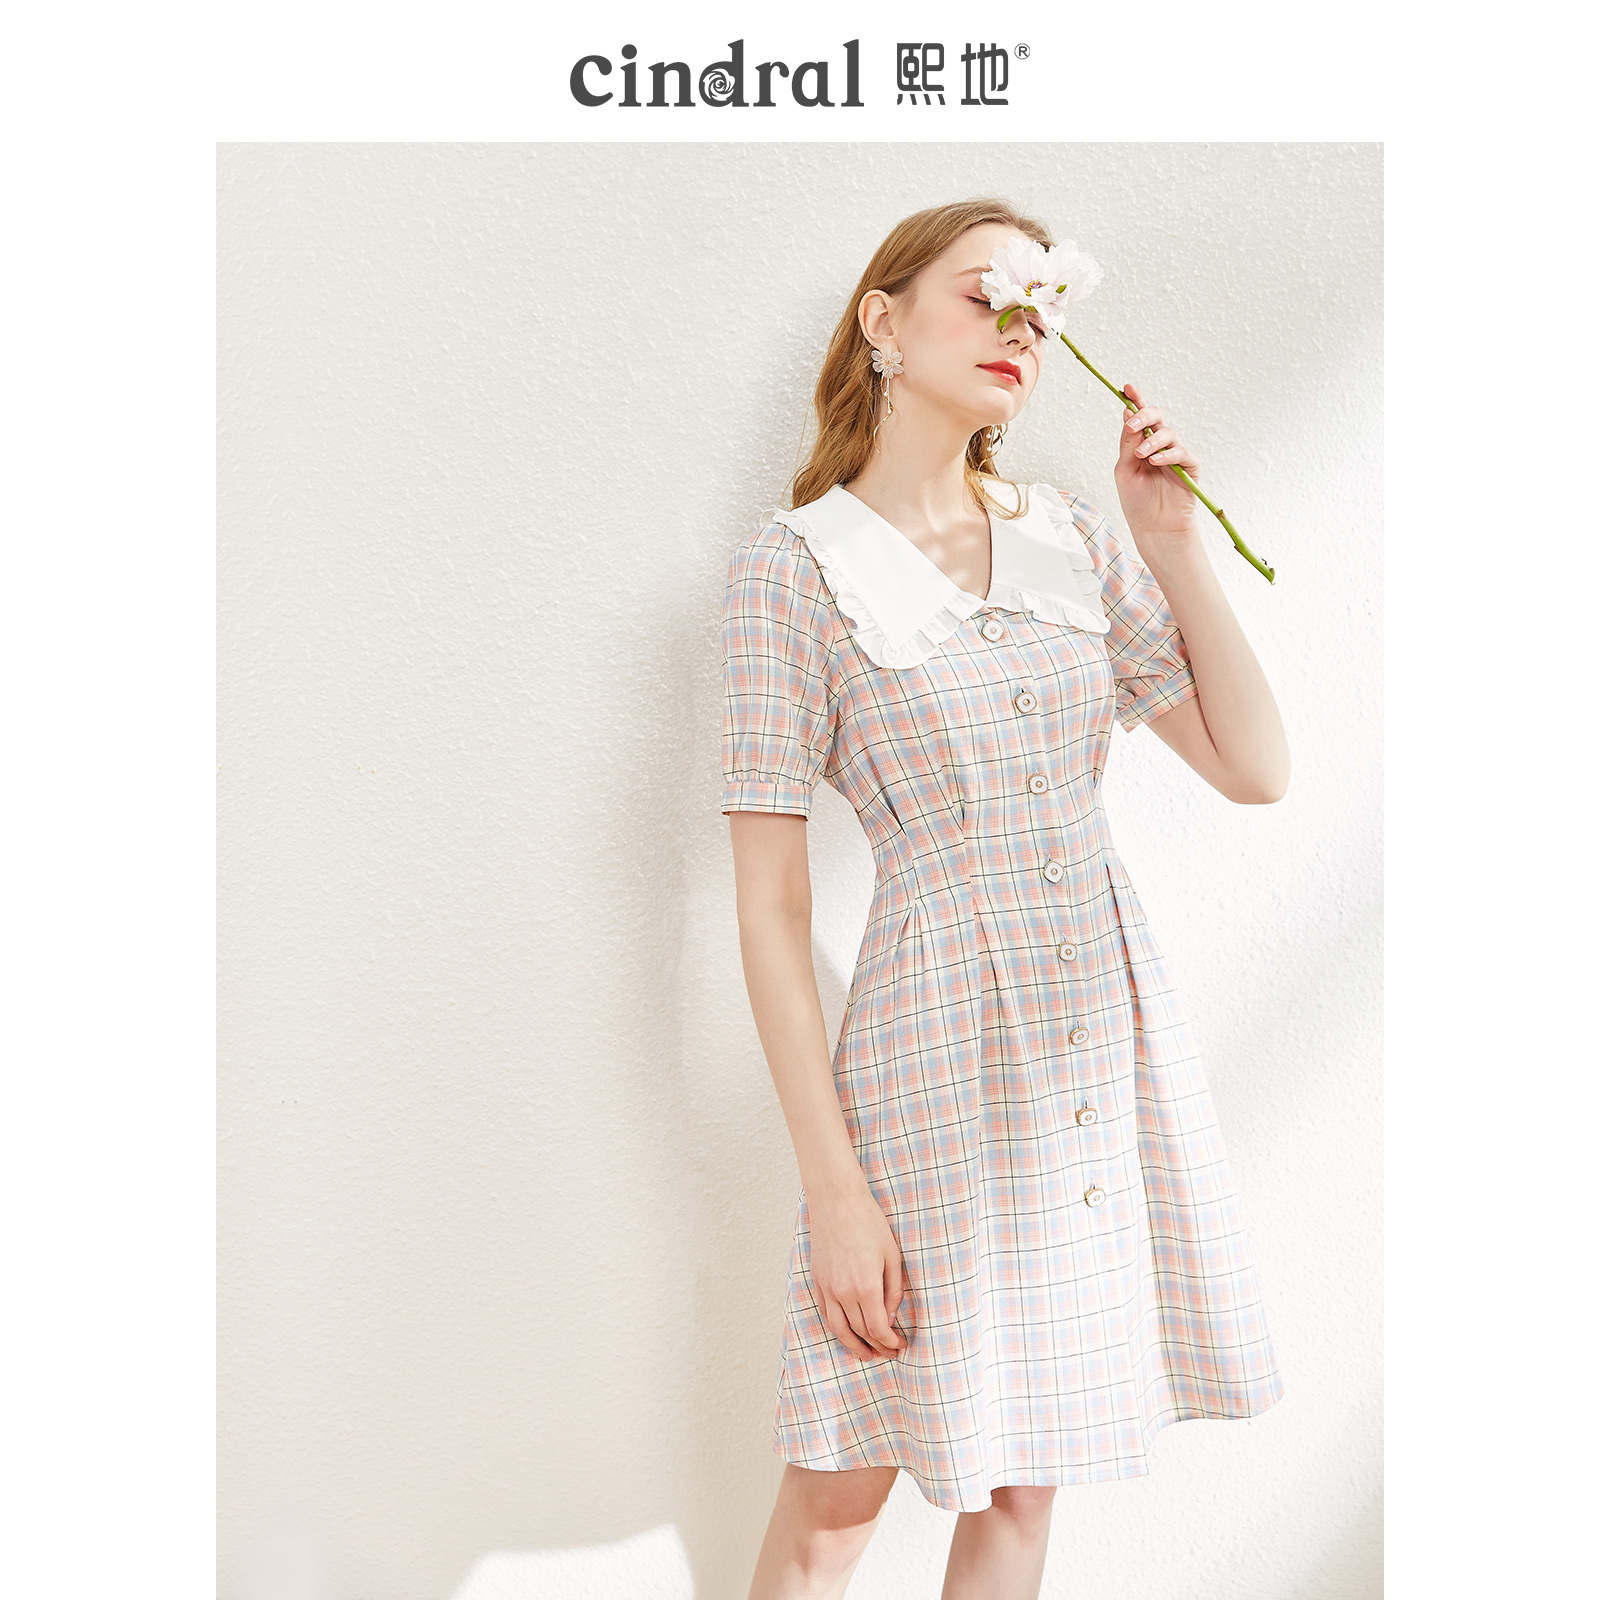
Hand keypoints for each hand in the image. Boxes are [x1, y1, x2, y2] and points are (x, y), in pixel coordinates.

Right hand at [805, 1187, 908, 1361]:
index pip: (878, 1328)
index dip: (890, 1342)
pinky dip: (837, 1328)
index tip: (900, 1345)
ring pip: (839, 1329)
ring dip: (853, 1345)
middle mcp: (844, 1292)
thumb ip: (893, 1291)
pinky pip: (826, 1313)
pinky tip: (847, 1332)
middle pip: (860, 1331)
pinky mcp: (818, 1280)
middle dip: (877, 1346)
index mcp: (866, 1286)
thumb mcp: (892, 1256)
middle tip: (890, 1353)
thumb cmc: (869, 1223)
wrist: (837, 1201)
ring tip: (867, 1354)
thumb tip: (891, 1317)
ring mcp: (828, 1287)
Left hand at [1114, 381, 1200, 538]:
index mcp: (1141, 445)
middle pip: (1157, 418)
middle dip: (1144, 416)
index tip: (1127, 388)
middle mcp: (1159, 446)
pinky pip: (1181, 453)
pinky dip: (1168, 455)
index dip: (1135, 401)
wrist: (1153, 527)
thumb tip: (1128, 414)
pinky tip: (1155, 461)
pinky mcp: (1190, 466)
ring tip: (1141, 455)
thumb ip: (1127, 444)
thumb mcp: (1125, 471)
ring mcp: (1175, 455)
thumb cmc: (1137, 502)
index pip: (1139, 419)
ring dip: (1152, 441)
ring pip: (1168, 433)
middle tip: (1133, 424)